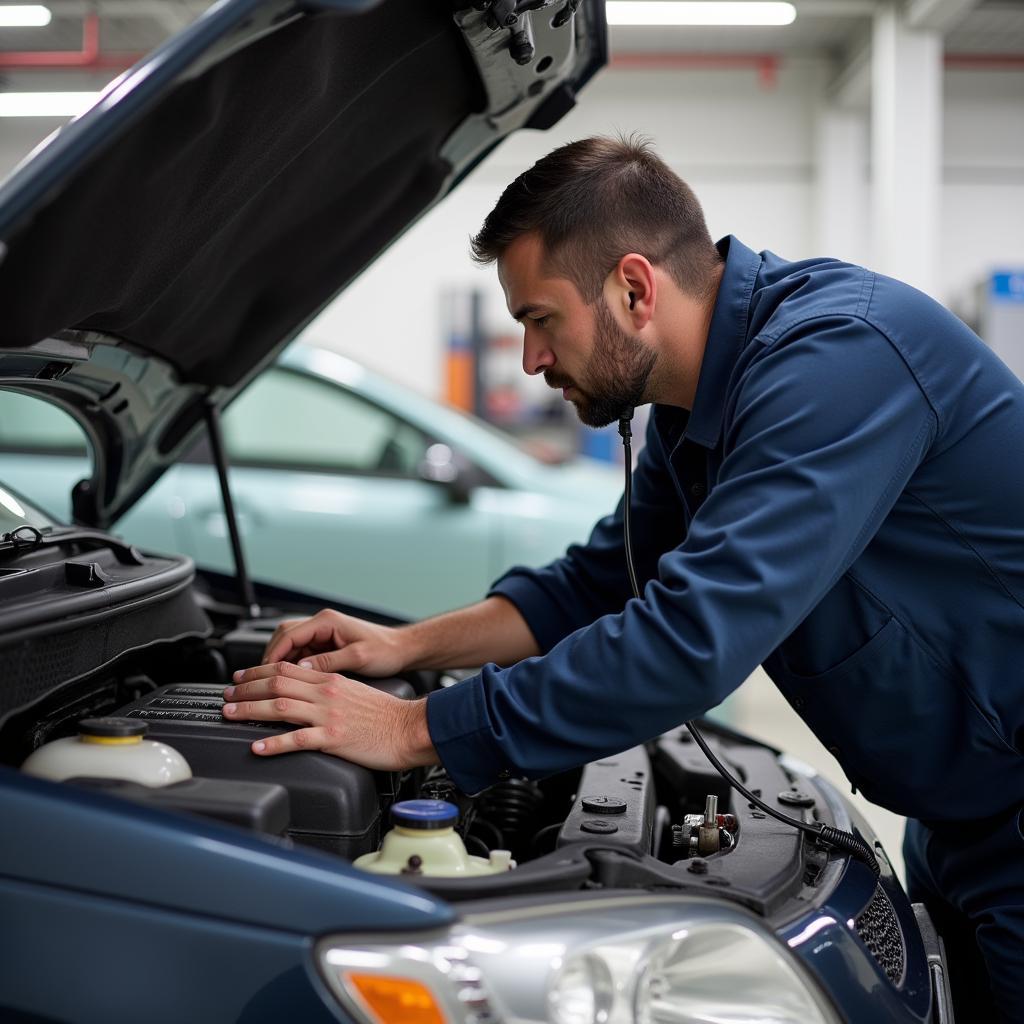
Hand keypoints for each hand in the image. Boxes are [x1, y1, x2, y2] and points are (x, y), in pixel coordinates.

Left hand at [223, 662, 436, 769]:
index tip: (240, 678)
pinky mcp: (333, 738)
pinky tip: (257, 746)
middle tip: (226, 695)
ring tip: (230, 714)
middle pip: (277, 683)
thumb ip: (329, 689)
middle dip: (246, 688)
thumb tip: (305, 692)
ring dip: (250, 709)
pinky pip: (297, 739)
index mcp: (331, 680)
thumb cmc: (387, 714)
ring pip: (280, 706)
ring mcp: (329, 715)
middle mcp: (326, 693)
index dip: (258, 672)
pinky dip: (273, 743)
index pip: (287, 669)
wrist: (409, 728)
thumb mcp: (355, 690)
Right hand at [262, 609, 406, 676]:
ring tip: (271, 684)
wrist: (402, 650)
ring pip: (290, 645)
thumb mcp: (358, 658)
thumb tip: (300, 668)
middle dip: (271, 657)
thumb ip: (328, 662)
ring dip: (280, 663)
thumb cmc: (385, 651)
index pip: (289, 634)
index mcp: (328, 622)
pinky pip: (301, 653)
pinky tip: (289, 682)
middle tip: (262, 680)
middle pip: (284, 636)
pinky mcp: (326, 645)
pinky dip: (292, 666)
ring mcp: (323, 634)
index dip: (273, 654)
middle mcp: (323, 624)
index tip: (264, 673)